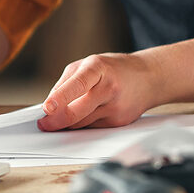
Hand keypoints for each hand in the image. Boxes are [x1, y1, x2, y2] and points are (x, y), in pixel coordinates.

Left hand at [37, 52, 162, 130]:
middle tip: (44, 124)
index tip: (47, 108)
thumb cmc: (113, 69)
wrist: (149, 78)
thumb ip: (66, 82)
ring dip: (67, 124)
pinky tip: (83, 116)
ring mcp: (116, 107)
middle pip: (77, 111)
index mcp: (98, 68)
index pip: (78, 85)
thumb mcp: (87, 64)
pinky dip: (82, 124)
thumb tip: (49, 105)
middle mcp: (108, 88)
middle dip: (56, 121)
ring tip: (59, 119)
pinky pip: (92, 128)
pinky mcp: (119, 122)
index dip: (61, 98)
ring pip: (82, 123)